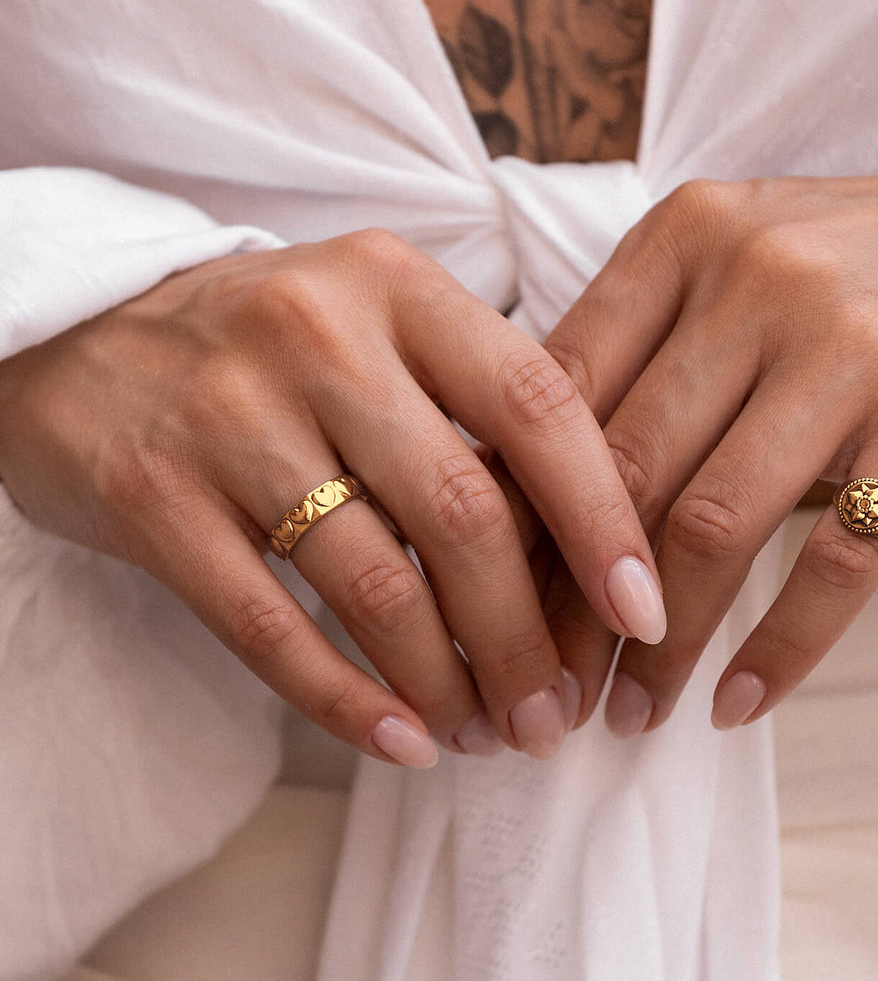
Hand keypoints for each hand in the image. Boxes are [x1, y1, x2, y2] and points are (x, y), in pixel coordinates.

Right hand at [0, 230, 661, 765]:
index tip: (644, 612)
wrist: (83, 334)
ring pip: (374, 582)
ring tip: (484, 733)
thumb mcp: (376, 325)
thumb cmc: (268, 344)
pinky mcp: (153, 495)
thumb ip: (473, 404)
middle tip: (553, 712)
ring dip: (447, 680)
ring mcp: (228, 414)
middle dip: (526, 636)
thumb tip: (586, 541)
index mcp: (397, 288)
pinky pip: (269, 627)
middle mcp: (318, 336)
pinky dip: (346, 700)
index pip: (536, 404)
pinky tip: (400, 740)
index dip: (603, 517)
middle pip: (463, 512)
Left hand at [531, 157, 877, 734]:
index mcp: (685, 236)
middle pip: (623, 470)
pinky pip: (840, 560)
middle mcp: (758, 277)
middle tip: (548, 680)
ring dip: (659, 645)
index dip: (515, 512)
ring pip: (714, 525)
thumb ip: (640, 348)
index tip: (490, 598)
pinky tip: (738, 704)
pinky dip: (780, 650)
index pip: (560, 393)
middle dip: (571, 600)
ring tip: (632, 711)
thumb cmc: (858, 265)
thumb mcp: (734, 264)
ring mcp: (853, 344)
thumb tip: (528, 485)